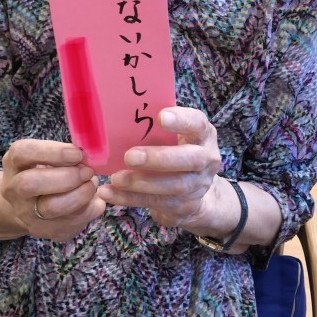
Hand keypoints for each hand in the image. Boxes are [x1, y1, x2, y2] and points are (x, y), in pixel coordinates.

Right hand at [0, 139, 105, 241]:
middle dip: (67, 176)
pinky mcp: (43, 231)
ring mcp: (26, 214)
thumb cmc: (43, 172)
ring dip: (80, 195)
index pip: (24, 152)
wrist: (27, 205)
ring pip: (51, 208)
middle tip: (87, 171)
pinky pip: (69, 223)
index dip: (54, 152)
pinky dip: (88, 210)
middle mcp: (13, 189)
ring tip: (92, 185)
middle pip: (31, 184)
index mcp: (14, 163)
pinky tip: (95, 200)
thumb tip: (90, 155)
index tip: (78, 154)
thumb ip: (63, 153)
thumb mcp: (46, 156)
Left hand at [96, 107, 221, 230]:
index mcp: (202, 135)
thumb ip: (157, 126)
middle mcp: (206, 159)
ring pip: (173, 186)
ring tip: (117, 178)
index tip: (160, 117)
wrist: (197, 191)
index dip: (181, 120)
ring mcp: (197, 185)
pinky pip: (156, 203)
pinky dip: (130, 198)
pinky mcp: (183, 205)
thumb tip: (118, 111)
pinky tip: (110, 193)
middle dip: (159, 158)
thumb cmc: (176, 150)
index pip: (197, 123)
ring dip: (142, 183)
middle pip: (190, 159)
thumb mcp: (175, 136)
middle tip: (130, 156)